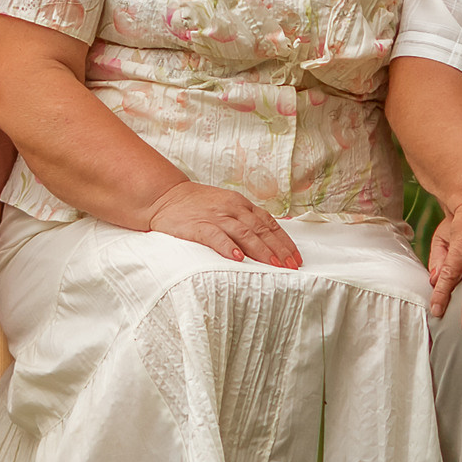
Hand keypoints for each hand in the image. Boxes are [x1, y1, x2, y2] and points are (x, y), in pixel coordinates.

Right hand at [145, 182, 303, 267]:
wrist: (165, 196)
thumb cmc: (198, 205)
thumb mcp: (226, 206)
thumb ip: (246, 218)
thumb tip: (270, 236)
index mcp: (241, 204)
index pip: (269, 222)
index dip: (284, 241)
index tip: (295, 257)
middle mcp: (232, 208)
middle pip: (261, 229)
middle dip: (278, 249)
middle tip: (291, 266)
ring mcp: (216, 216)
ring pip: (244, 233)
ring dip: (260, 250)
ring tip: (273, 264)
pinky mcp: (198, 226)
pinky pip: (215, 236)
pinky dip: (227, 247)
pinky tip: (237, 258)